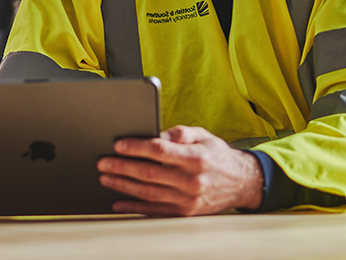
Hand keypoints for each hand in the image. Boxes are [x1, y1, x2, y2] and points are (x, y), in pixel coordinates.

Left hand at [97, 125, 262, 215]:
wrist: (242, 183)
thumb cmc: (217, 156)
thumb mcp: (204, 136)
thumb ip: (180, 133)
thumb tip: (156, 134)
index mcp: (196, 158)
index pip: (160, 151)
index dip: (136, 147)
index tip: (118, 145)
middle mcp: (192, 180)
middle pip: (150, 173)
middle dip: (122, 167)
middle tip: (103, 163)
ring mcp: (188, 199)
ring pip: (149, 193)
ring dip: (123, 186)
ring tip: (105, 178)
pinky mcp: (185, 213)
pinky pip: (155, 211)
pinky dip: (134, 207)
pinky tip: (118, 203)